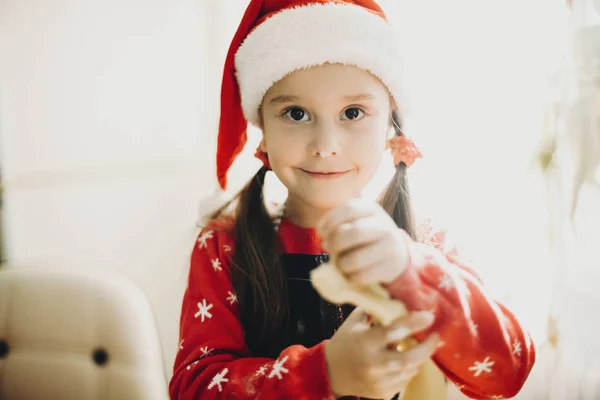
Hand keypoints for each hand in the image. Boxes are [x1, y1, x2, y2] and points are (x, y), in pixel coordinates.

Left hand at [317, 199, 411, 285]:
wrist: (396, 253)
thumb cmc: (367, 236)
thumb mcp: (358, 221)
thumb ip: (340, 223)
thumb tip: (324, 237)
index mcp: (373, 210)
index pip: (350, 209)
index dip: (330, 221)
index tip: (321, 232)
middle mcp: (384, 226)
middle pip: (353, 233)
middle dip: (334, 243)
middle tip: (327, 248)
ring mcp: (390, 246)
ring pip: (355, 259)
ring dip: (341, 263)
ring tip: (341, 263)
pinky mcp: (391, 267)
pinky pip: (362, 276)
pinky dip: (351, 276)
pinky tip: (352, 272)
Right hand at [324, 308, 439, 398]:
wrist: (329, 372)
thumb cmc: (344, 341)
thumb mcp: (354, 322)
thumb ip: (374, 310)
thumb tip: (395, 297)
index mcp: (365, 342)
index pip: (393, 331)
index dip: (414, 323)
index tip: (429, 316)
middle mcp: (373, 364)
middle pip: (409, 358)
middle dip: (427, 347)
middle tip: (435, 337)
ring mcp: (378, 381)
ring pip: (410, 371)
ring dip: (417, 359)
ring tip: (417, 349)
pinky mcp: (382, 393)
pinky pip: (404, 381)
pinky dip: (408, 371)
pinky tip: (403, 363)